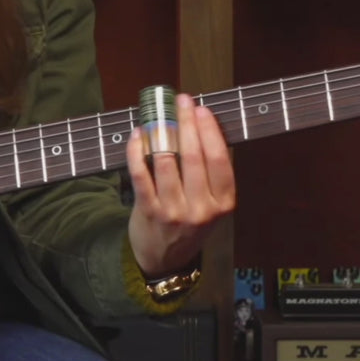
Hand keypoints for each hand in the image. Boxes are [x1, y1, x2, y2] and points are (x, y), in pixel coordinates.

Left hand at [125, 93, 235, 277]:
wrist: (165, 258)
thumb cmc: (189, 222)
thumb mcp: (211, 204)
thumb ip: (210, 174)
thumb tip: (199, 126)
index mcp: (223, 203)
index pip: (218, 159)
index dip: (209, 130)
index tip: (201, 109)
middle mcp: (201, 209)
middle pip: (193, 156)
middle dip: (186, 123)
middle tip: (181, 102)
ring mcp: (174, 211)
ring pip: (166, 162)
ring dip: (160, 134)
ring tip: (157, 116)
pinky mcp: (149, 211)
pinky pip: (141, 174)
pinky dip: (137, 151)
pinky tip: (137, 136)